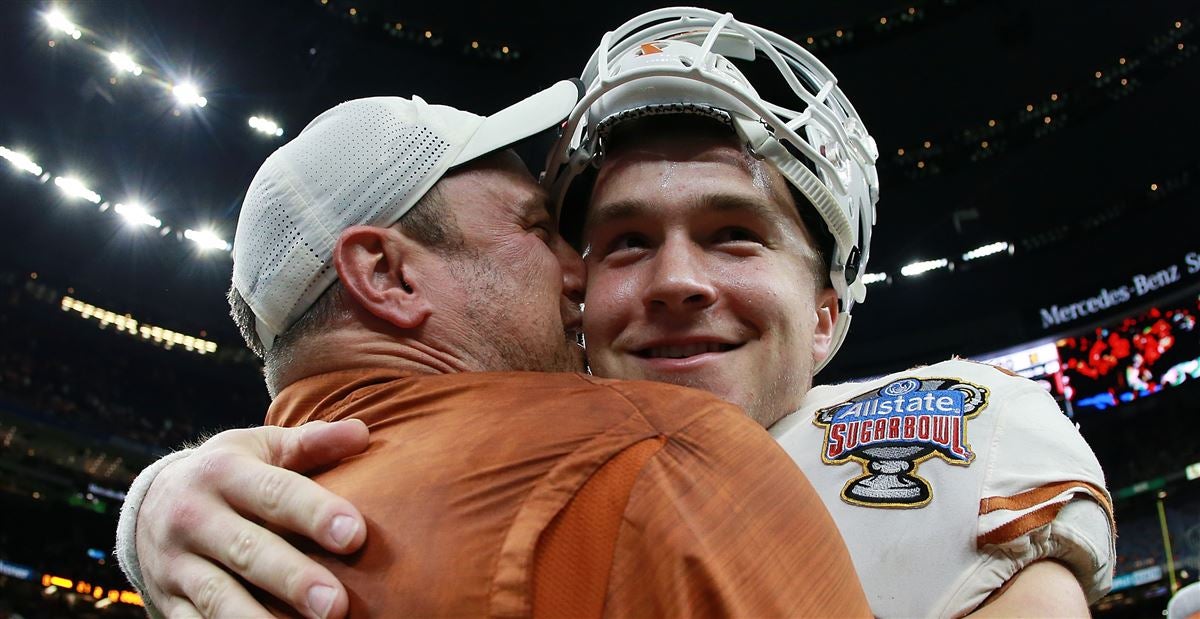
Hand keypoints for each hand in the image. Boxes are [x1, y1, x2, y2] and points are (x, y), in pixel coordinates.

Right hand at [136, 420, 368, 617]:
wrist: (147, 505)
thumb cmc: (228, 473)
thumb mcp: (260, 447)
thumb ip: (310, 443)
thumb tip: (362, 433)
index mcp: (223, 473)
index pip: (274, 492)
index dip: (314, 513)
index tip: (354, 534)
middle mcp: (193, 517)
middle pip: (247, 550)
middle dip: (293, 579)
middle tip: (336, 604)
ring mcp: (176, 563)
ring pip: (219, 596)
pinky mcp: (168, 601)